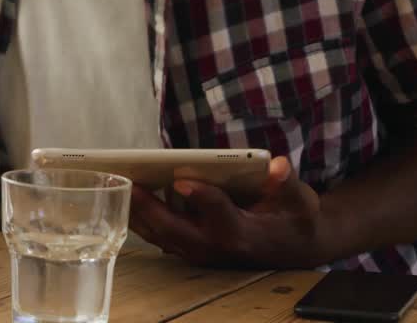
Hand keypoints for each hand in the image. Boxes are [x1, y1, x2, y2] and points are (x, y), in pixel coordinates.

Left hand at [128, 156, 330, 269]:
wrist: (293, 247)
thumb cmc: (294, 217)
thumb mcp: (299, 198)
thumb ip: (285, 182)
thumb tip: (277, 165)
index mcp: (245, 233)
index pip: (220, 215)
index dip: (203, 198)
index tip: (183, 178)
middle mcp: (218, 247)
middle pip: (177, 229)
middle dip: (150, 206)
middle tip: (128, 180)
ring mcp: (202, 251)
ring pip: (162, 235)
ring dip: (138, 212)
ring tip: (116, 184)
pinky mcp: (193, 249)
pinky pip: (161, 235)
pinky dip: (142, 218)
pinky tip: (128, 194)